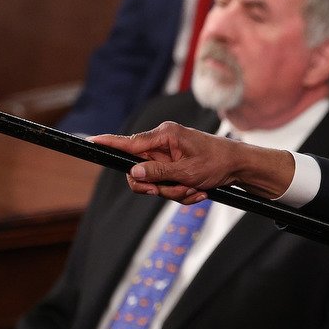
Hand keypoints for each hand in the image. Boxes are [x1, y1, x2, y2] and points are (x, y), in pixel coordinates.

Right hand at [94, 124, 296, 203]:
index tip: (89, 141)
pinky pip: (168, 185)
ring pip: (156, 183)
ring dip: (174, 192)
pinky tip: (198, 191)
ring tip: (195, 189)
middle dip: (157, 187)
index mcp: (164, 136)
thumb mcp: (187, 172)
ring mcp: (169, 155)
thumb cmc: (216, 163)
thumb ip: (157, 173)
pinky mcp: (175, 166)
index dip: (108, 144)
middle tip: (174, 191)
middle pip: (140, 172)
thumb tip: (133, 173)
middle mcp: (163, 143)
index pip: (129, 143)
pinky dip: (182, 192)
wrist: (239, 166)